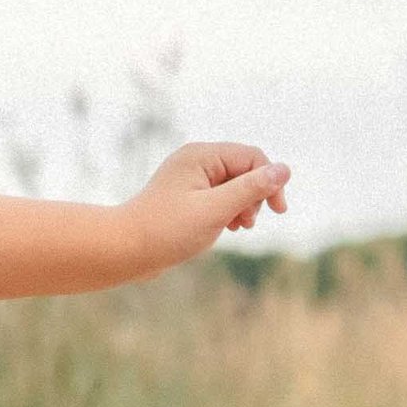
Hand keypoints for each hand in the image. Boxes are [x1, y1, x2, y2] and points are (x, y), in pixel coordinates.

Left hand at [124, 141, 290, 271]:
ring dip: (242, 205)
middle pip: (244, 170)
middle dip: (253, 195)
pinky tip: (227, 228)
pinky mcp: (186, 197)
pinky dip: (227, 211)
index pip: (252, 157)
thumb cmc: (165, 231)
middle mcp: (195, 161)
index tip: (277, 210)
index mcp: (202, 155)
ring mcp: (189, 179)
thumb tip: (284, 169)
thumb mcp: (215, 210)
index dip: (270, 182)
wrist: (122, 251)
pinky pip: (218, 197)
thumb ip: (250, 189)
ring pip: (232, 185)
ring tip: (238, 227)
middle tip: (246, 223)